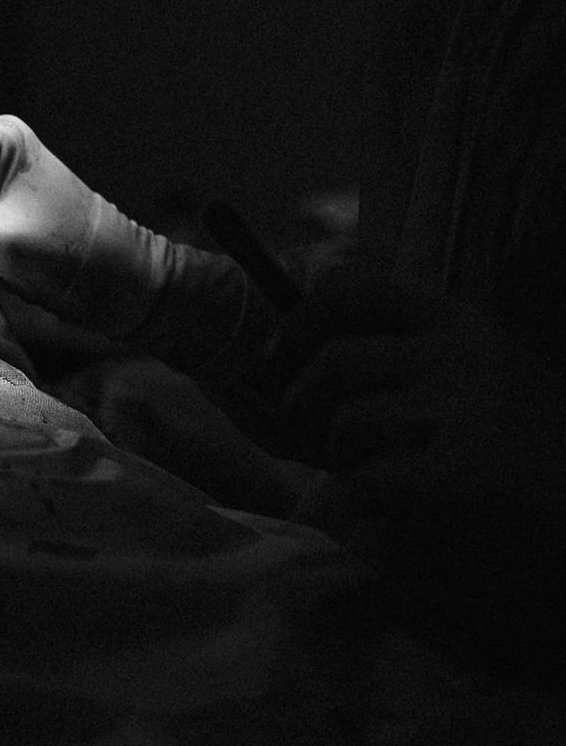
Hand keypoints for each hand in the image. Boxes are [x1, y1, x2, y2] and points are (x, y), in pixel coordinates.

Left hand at [282, 283, 565, 681]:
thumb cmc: (546, 451)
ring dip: (341, 458)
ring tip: (370, 478)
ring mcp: (459, 412)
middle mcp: (461, 356)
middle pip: (338, 362)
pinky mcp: (453, 474)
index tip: (276, 356)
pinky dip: (350, 506)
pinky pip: (362, 486)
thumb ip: (419, 360)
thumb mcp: (491, 379)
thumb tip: (313, 355)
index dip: (305, 321)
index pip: (364, 294)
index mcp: (468, 326)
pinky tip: (365, 519)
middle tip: (309, 433)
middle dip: (308, 401)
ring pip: (347, 423)